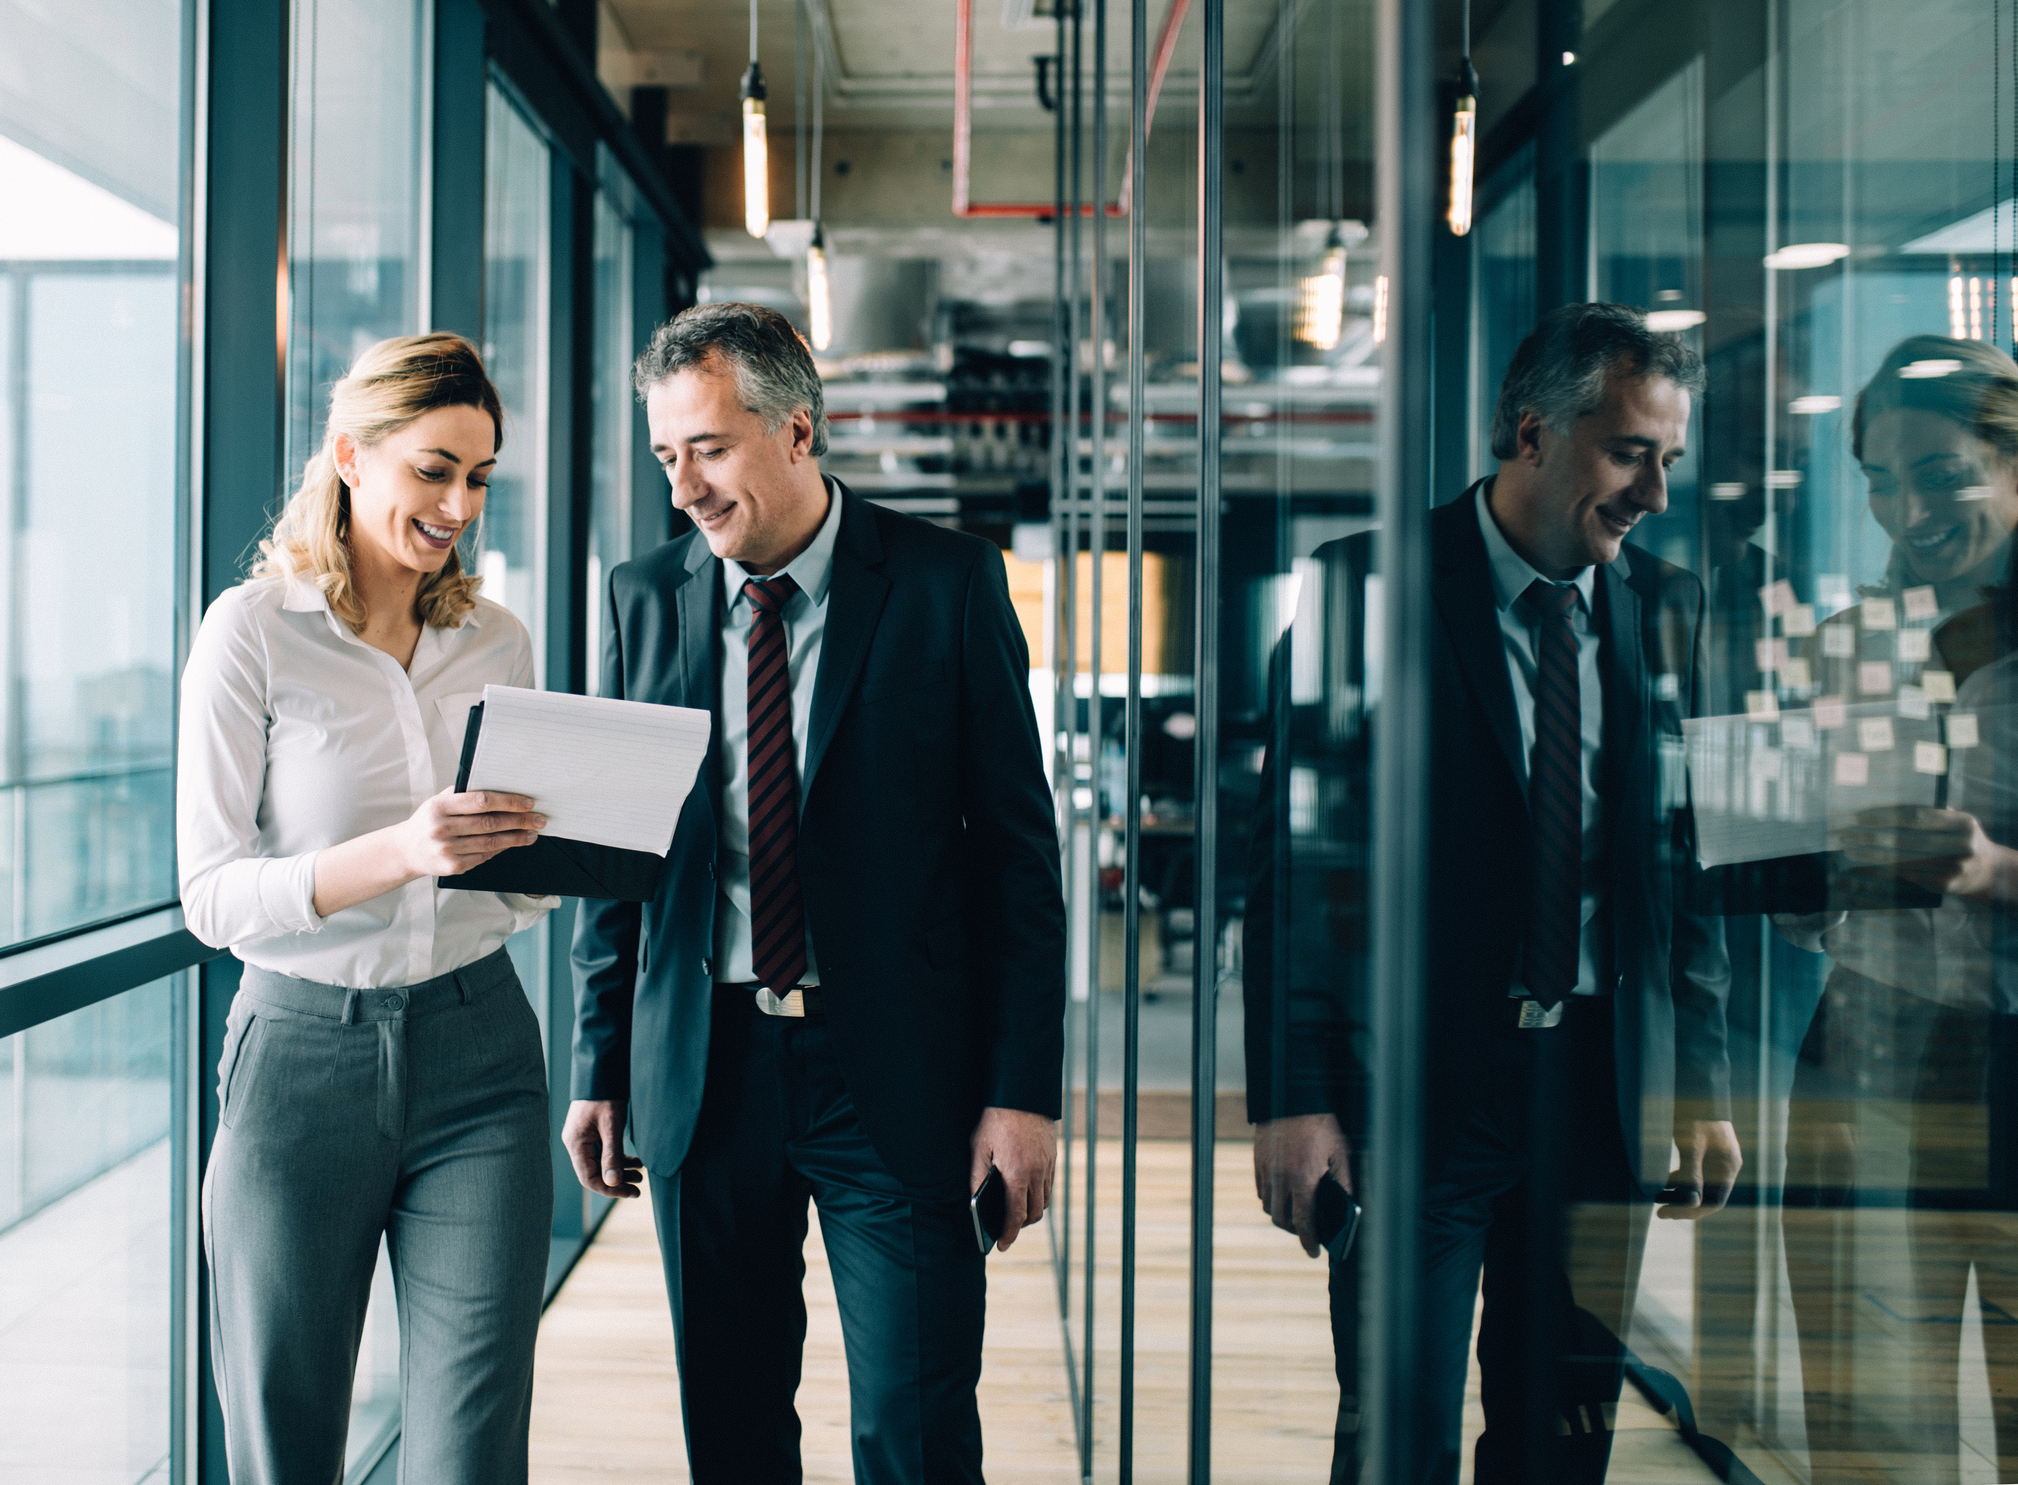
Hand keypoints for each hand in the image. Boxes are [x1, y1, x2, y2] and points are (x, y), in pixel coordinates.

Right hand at [395, 788, 545, 876]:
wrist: (406, 850)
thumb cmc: (429, 820)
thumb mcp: (439, 801)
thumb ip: (464, 793)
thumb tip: (500, 785)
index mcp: (440, 806)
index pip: (481, 801)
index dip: (508, 802)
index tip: (528, 802)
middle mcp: (442, 828)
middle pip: (490, 823)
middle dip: (519, 821)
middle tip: (539, 819)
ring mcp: (447, 849)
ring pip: (490, 842)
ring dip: (516, 837)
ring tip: (532, 832)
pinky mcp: (452, 866)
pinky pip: (484, 855)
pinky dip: (502, 849)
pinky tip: (513, 843)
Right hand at [562, 1099, 642, 1197]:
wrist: (602, 1070)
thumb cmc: (605, 1096)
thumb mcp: (611, 1126)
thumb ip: (612, 1155)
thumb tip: (612, 1184)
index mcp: (576, 1144)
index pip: (589, 1179)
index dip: (610, 1189)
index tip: (631, 1192)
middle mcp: (576, 1144)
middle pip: (595, 1173)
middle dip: (618, 1182)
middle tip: (639, 1187)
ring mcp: (583, 1138)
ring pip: (601, 1164)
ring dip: (620, 1171)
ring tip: (641, 1175)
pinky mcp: (592, 1133)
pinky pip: (604, 1153)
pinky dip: (619, 1159)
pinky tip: (636, 1161)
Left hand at [969, 1107, 1055, 1250]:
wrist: (1022, 1094)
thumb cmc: (996, 1120)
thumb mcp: (979, 1148)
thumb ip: (978, 1177)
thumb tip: (975, 1202)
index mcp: (1016, 1175)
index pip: (1016, 1216)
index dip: (1009, 1234)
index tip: (1002, 1246)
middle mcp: (1036, 1174)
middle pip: (1034, 1213)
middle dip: (1021, 1225)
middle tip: (1007, 1228)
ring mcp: (1047, 1165)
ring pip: (1044, 1201)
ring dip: (1032, 1211)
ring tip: (1016, 1211)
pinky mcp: (1053, 1156)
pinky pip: (1049, 1185)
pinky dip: (1039, 1194)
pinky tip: (1026, 1190)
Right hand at [1254, 1112, 1351, 1257]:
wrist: (1292, 1097)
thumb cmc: (1320, 1124)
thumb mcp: (1340, 1152)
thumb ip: (1343, 1181)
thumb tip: (1349, 1207)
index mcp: (1304, 1179)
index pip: (1303, 1221)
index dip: (1308, 1241)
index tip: (1313, 1252)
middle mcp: (1281, 1178)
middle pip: (1281, 1219)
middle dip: (1294, 1230)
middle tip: (1307, 1231)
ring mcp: (1267, 1170)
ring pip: (1268, 1206)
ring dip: (1281, 1215)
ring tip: (1295, 1212)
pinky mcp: (1258, 1160)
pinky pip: (1261, 1189)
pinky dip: (1270, 1198)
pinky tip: (1283, 1193)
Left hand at [1658, 1119, 1741, 1219]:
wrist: (1696, 1080)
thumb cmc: (1695, 1111)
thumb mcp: (1691, 1143)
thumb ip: (1691, 1173)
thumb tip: (1691, 1203)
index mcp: (1728, 1165)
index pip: (1714, 1201)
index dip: (1689, 1212)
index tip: (1665, 1213)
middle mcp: (1725, 1164)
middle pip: (1707, 1195)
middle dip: (1683, 1205)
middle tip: (1658, 1210)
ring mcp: (1716, 1157)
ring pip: (1699, 1184)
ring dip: (1680, 1193)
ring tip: (1657, 1196)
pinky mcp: (1704, 1148)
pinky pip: (1694, 1172)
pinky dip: (1679, 1179)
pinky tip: (1663, 1181)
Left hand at [1839, 806, 2017, 900]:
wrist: (1988, 871)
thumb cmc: (1960, 839)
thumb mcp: (1954, 822)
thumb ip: (1927, 813)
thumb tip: (1881, 806)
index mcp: (1963, 823)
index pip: (1916, 817)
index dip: (1885, 816)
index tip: (1859, 816)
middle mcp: (1962, 845)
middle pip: (1907, 839)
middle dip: (1872, 836)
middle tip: (1846, 834)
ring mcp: (1955, 867)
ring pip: (1904, 860)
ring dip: (1872, 855)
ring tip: (1849, 850)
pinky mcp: (1946, 885)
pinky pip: (1907, 876)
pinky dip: (1883, 871)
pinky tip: (1864, 867)